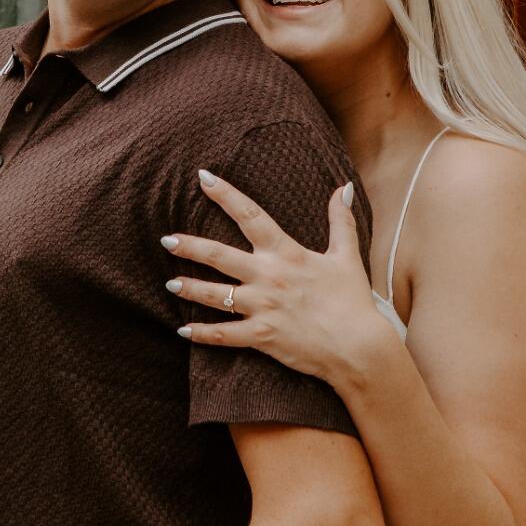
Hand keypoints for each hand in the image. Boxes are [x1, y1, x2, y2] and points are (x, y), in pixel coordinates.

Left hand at [162, 170, 401, 393]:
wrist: (358, 347)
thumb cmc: (352, 301)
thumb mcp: (347, 256)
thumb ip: (340, 220)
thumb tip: (342, 187)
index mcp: (287, 253)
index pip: (251, 216)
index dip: (226, 195)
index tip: (204, 178)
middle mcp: (269, 277)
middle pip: (219, 256)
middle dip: (190, 246)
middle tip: (166, 240)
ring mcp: (263, 308)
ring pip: (215, 295)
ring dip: (190, 288)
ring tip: (170, 283)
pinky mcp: (262, 336)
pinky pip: (224, 335)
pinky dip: (202, 334)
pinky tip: (183, 330)